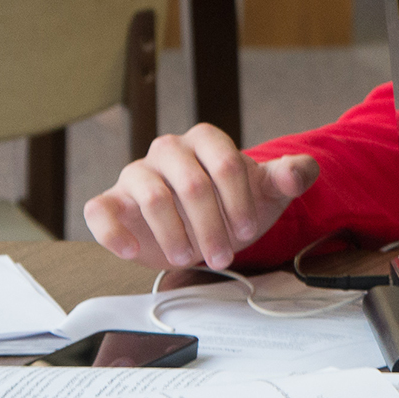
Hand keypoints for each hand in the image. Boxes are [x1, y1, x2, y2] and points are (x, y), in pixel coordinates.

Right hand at [82, 124, 318, 271]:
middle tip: (223, 257)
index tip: (248, 231)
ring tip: (188, 258)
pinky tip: (132, 252)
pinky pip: (100, 210)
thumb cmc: (237, 202)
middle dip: (210, 226)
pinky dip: (112, 232)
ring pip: (151, 197)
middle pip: (190, 184)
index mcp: (206, 139)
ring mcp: (137, 174)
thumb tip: (298, 171)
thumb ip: (290, 176)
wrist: (208, 224)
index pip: (226, 163)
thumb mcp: (269, 191)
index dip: (240, 201)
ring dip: (174, 234)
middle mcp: (168, 150)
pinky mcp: (112, 201)